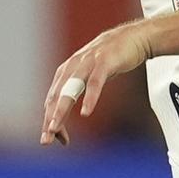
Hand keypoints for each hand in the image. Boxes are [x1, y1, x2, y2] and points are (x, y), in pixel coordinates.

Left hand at [40, 22, 151, 145]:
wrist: (133, 37)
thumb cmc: (110, 59)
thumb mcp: (89, 75)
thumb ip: (77, 91)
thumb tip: (67, 112)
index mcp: (66, 72)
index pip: (52, 100)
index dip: (49, 120)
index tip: (52, 139)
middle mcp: (72, 67)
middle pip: (56, 97)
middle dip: (49, 119)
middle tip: (46, 140)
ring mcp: (88, 63)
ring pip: (70, 90)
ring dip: (61, 111)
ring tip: (55, 129)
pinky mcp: (104, 62)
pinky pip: (94, 83)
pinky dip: (89, 98)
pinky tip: (85, 112)